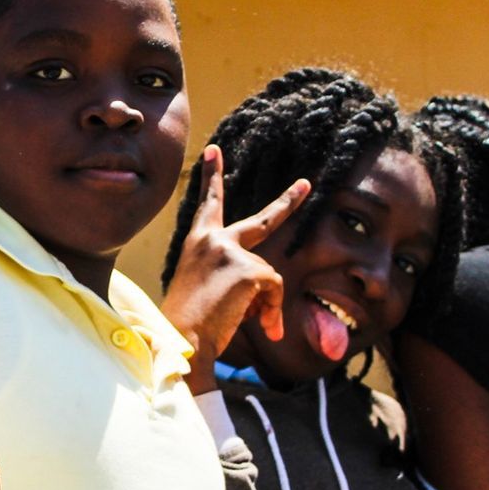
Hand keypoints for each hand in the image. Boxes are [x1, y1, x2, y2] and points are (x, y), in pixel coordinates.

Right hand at [160, 145, 309, 393]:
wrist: (182, 339)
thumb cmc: (189, 322)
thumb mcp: (204, 286)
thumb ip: (232, 273)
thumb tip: (265, 286)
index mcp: (198, 242)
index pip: (209, 204)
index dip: (212, 177)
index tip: (215, 150)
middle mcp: (214, 239)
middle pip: (264, 219)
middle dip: (288, 202)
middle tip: (305, 184)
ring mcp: (231, 250)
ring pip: (269, 275)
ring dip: (264, 304)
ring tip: (243, 322)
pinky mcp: (248, 268)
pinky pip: (274, 289)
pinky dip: (271, 312)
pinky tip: (259, 326)